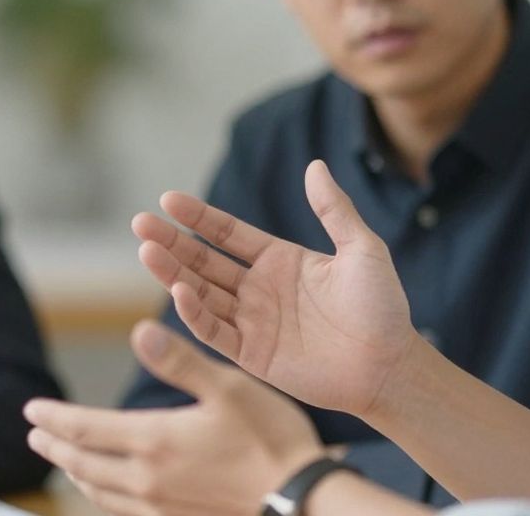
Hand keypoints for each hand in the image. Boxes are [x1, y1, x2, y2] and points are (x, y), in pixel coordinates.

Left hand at [26, 321, 323, 515]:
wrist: (301, 504)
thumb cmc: (271, 440)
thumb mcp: (229, 387)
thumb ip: (179, 360)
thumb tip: (139, 329)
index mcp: (154, 440)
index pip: (84, 429)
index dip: (54, 417)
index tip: (31, 410)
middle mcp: (147, 481)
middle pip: (82, 464)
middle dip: (54, 446)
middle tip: (35, 434)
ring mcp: (161, 509)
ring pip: (99, 493)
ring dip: (74, 474)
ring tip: (63, 461)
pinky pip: (123, 512)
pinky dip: (103, 497)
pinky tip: (109, 492)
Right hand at [132, 159, 421, 416]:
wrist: (390, 364)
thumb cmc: (382, 307)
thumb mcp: (361, 249)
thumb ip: (334, 210)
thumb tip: (315, 165)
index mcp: (280, 260)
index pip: (227, 234)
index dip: (198, 217)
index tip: (168, 200)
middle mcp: (259, 288)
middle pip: (204, 261)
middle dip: (171, 243)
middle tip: (140, 223)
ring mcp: (253, 322)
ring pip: (201, 293)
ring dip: (173, 273)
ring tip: (147, 251)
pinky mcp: (253, 354)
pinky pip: (216, 331)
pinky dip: (195, 313)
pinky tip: (180, 290)